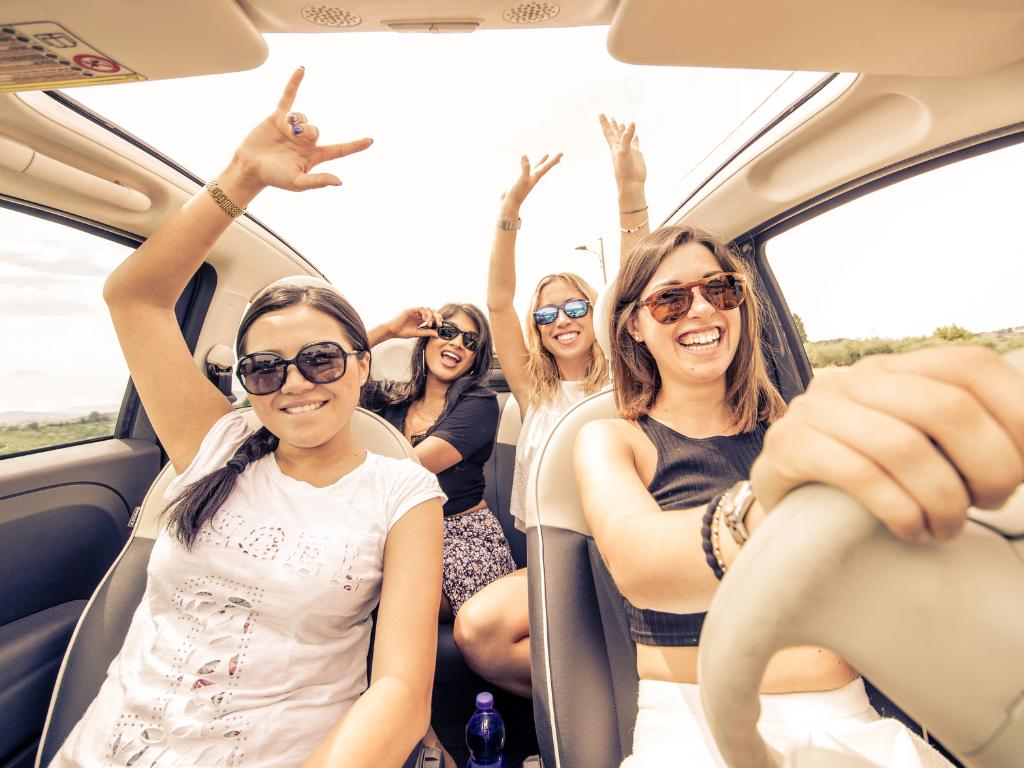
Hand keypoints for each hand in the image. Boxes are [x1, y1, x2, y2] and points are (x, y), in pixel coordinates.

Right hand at [226, 68, 372, 193]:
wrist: (249, 166)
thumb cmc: (274, 178)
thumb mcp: (297, 183)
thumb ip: (317, 181)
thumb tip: (339, 181)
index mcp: (314, 156)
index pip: (339, 150)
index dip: (354, 145)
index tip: (370, 141)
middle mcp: (305, 141)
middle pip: (317, 130)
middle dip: (307, 132)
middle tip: (294, 138)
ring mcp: (292, 128)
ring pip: (303, 117)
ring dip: (295, 122)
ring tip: (285, 130)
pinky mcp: (278, 117)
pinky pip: (288, 97)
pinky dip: (294, 83)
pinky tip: (302, 69)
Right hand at [385, 307, 444, 339]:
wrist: (392, 331)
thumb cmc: (402, 332)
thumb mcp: (417, 333)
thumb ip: (427, 332)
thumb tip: (437, 334)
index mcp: (420, 319)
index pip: (432, 317)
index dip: (437, 320)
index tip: (441, 326)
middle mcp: (418, 314)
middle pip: (431, 311)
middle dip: (437, 316)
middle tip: (439, 324)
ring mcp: (414, 311)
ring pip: (427, 309)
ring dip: (431, 316)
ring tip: (430, 324)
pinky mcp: (410, 310)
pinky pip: (420, 309)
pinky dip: (425, 314)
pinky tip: (425, 321)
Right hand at [500, 153, 562, 211]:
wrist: (510, 204)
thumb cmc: (517, 193)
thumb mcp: (522, 179)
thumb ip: (525, 168)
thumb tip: (525, 155)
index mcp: (535, 177)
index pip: (546, 166)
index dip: (554, 160)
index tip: (562, 153)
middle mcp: (533, 177)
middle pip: (544, 167)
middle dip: (551, 161)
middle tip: (561, 155)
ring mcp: (527, 178)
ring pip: (536, 167)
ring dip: (542, 161)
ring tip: (547, 155)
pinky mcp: (520, 180)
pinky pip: (527, 169)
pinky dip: (529, 164)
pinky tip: (528, 163)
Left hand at [599, 114, 645, 187]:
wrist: (631, 182)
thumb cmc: (624, 169)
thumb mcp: (624, 151)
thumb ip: (627, 137)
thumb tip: (631, 123)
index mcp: (614, 146)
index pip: (608, 131)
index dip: (604, 122)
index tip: (600, 113)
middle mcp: (620, 147)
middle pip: (615, 133)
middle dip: (612, 125)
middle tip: (609, 117)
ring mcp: (628, 150)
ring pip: (625, 137)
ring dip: (623, 130)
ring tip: (622, 123)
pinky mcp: (636, 154)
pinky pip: (635, 143)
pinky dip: (635, 138)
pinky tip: (636, 134)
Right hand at [750, 346, 1023, 541]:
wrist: (782, 502)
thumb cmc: (864, 477)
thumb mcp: (915, 441)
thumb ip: (962, 432)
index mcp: (895, 368)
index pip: (971, 366)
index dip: (1016, 415)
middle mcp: (854, 379)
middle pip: (946, 408)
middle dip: (988, 466)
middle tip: (989, 503)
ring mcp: (816, 410)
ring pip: (905, 446)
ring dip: (944, 500)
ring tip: (948, 528)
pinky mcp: (789, 447)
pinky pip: (860, 475)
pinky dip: (900, 510)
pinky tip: (912, 530)